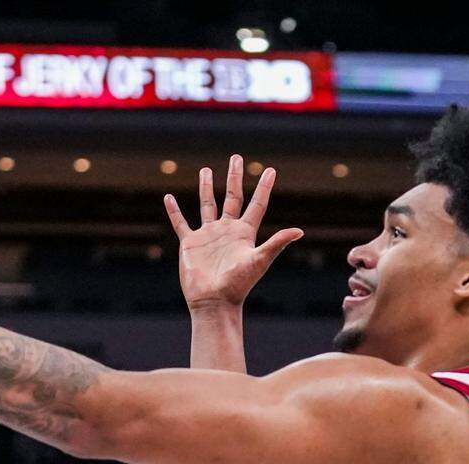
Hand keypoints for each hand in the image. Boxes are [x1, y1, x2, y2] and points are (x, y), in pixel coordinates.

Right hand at [164, 154, 302, 311]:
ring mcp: (208, 236)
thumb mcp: (259, 260)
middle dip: (234, 177)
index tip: (270, 170)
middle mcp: (227, 230)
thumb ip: (276, 243)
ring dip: (206, 187)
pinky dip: (174, 211)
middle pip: (231, 197)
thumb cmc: (238, 284)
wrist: (214, 301)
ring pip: (207, 205)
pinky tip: (168, 198)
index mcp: (244, 233)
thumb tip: (299, 231)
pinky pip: (181, 223)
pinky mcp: (190, 244)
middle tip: (236, 158)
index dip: (264, 187)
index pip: (256, 204)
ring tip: (205, 169)